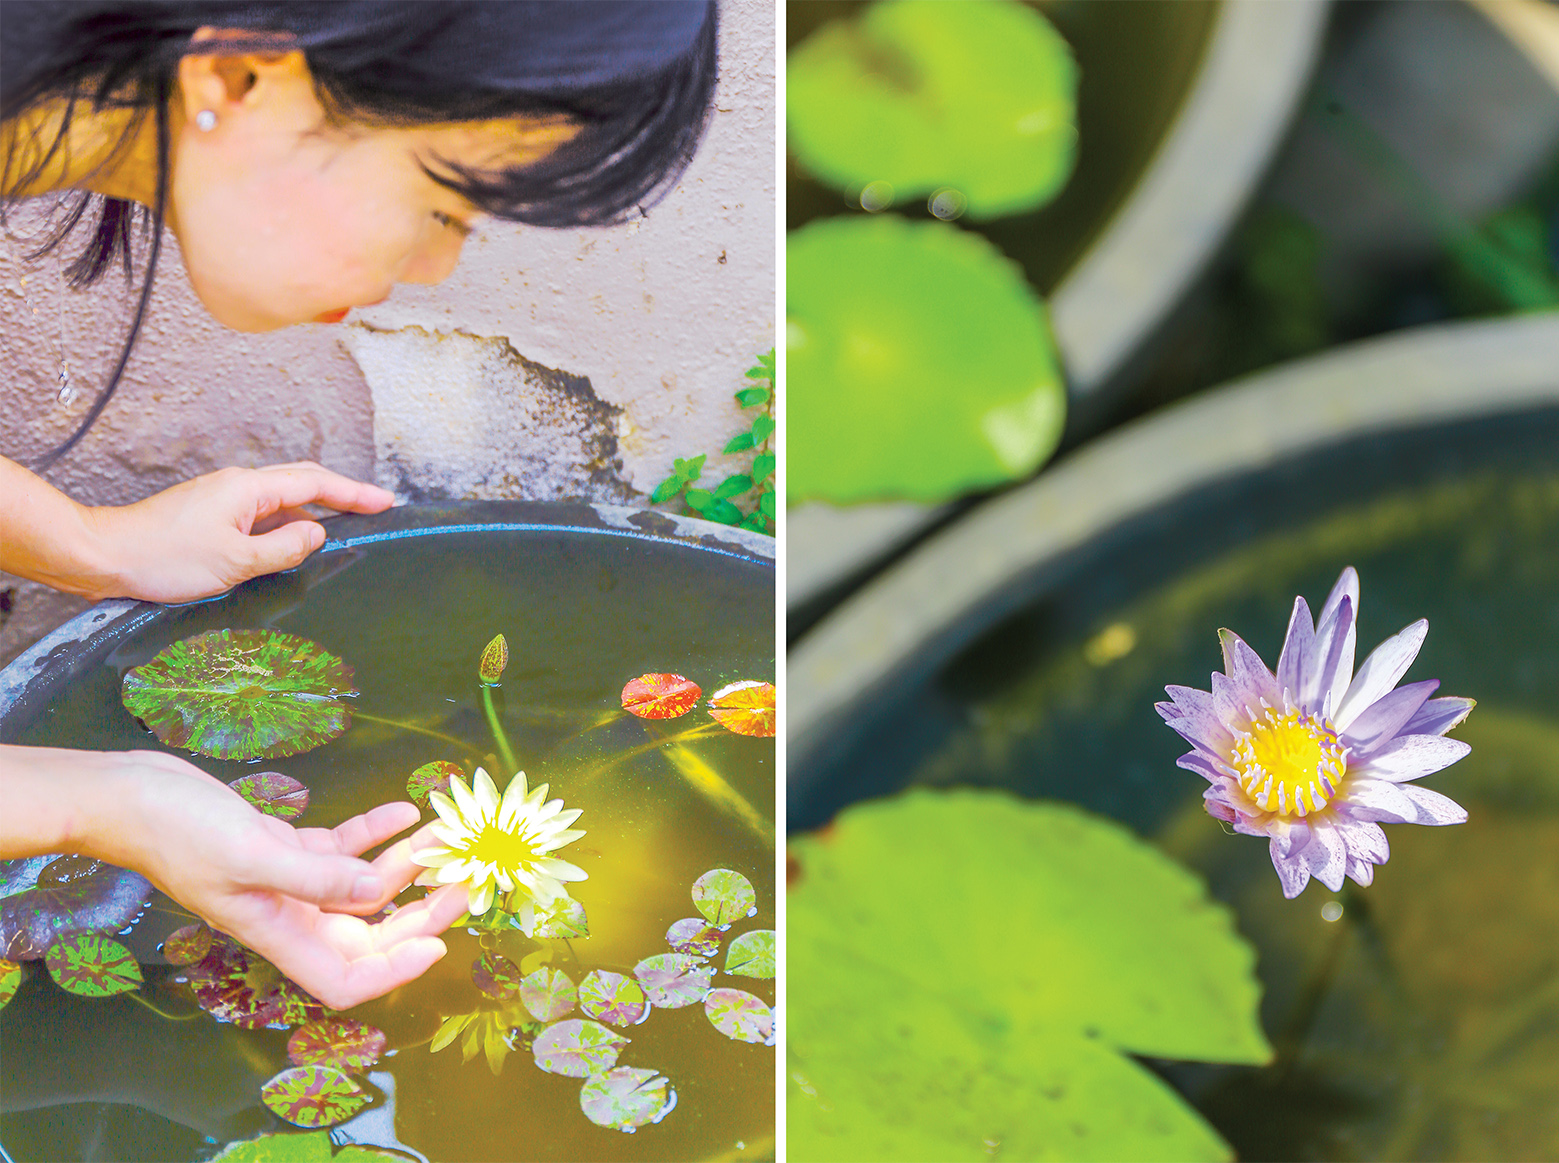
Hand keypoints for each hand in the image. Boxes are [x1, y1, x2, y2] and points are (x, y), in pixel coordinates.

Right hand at [7, 747, 465, 1009]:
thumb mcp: (252, 852)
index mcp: (279, 933)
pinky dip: (375, 833)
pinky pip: (343, 849)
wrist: (131, 796)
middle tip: (465, 876)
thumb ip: (316, 875)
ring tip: (447, 832)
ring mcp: (289, 881)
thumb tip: (374, 890)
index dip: (395, 972)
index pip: (347, 979)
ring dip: (408, 862)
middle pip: (371, 933)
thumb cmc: (179, 831)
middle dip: (421, 911)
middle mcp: (291, 915)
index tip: (440, 943)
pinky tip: (404, 810)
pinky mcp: (284, 846)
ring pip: (364, 885)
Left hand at [82, 461, 393, 602]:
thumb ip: (284, 548)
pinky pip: (261, 516)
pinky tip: (292, 547)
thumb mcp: (235, 562)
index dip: (354, 493)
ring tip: (342, 533)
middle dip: (341, 496)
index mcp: (248, 489)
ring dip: (312, 515)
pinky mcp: (211, 516)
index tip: (384, 501)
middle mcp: (237, 486)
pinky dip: (285, 527)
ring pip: (281, 502)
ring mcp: (223, 500)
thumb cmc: (163, 558)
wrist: (106, 556)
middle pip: (302, 484)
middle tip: (374, 509)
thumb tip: (316, 534)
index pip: (315, 484)